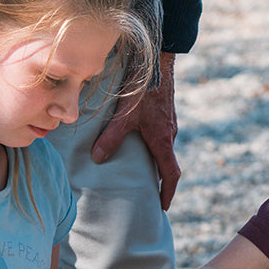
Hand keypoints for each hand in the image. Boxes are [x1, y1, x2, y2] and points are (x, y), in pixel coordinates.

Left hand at [91, 51, 179, 209]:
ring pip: (164, 148)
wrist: (159, 62)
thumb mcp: (125, 115)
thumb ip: (111, 137)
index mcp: (163, 140)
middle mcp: (170, 133)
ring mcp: (169, 122)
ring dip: (155, 161)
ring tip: (140, 169)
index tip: (162, 206)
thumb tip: (98, 159)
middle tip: (148, 192)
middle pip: (167, 163)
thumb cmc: (144, 89)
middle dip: (159, 180)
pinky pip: (161, 135)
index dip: (167, 193)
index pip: (170, 174)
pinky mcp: (165, 112)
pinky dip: (153, 145)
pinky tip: (139, 140)